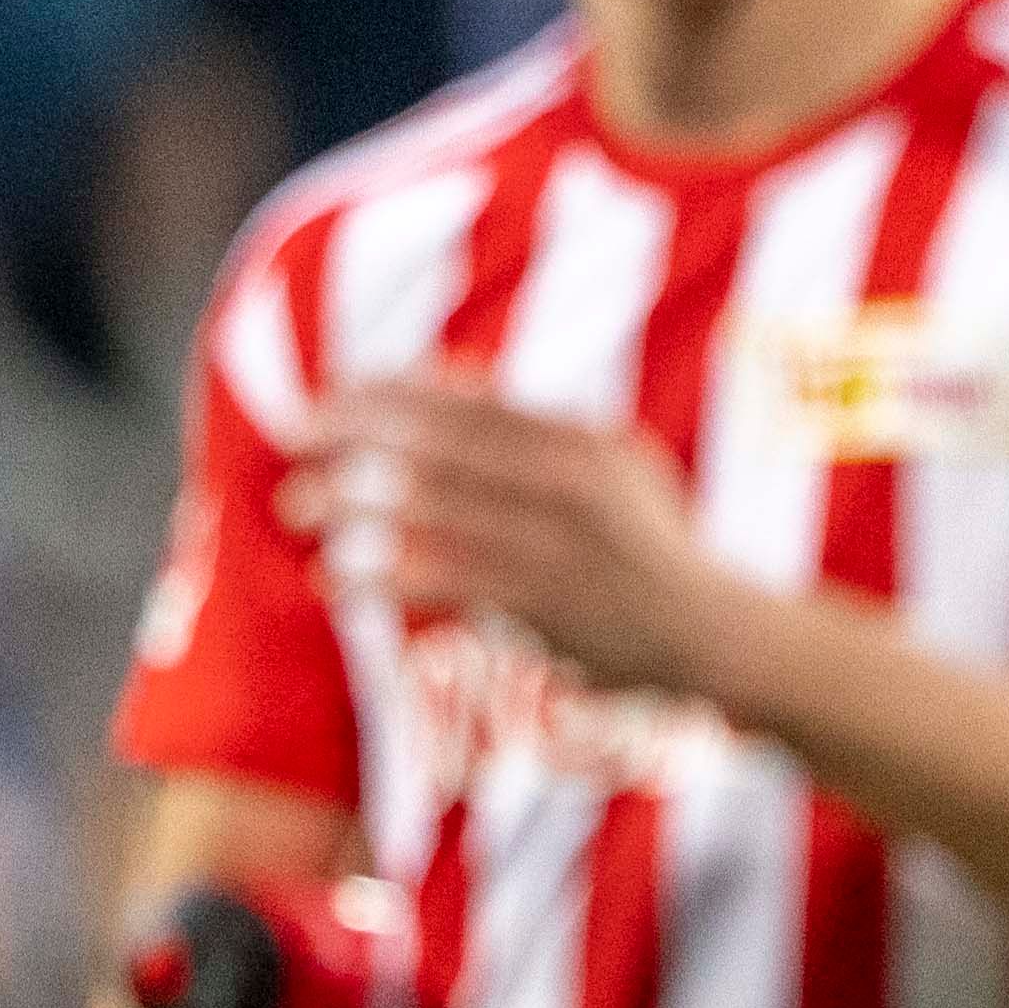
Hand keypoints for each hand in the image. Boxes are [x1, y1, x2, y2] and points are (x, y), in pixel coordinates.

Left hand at [295, 380, 728, 700]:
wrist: (712, 634)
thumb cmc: (649, 545)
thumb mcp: (613, 465)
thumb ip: (534, 424)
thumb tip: (448, 373)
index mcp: (584, 441)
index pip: (469, 401)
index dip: (391, 391)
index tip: (331, 393)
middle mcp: (572, 483)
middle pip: (442, 444)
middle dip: (358, 436)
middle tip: (296, 437)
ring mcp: (559, 543)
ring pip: (433, 510)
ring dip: (354, 505)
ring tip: (297, 506)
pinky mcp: (544, 604)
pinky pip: (442, 581)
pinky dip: (381, 578)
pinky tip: (333, 578)